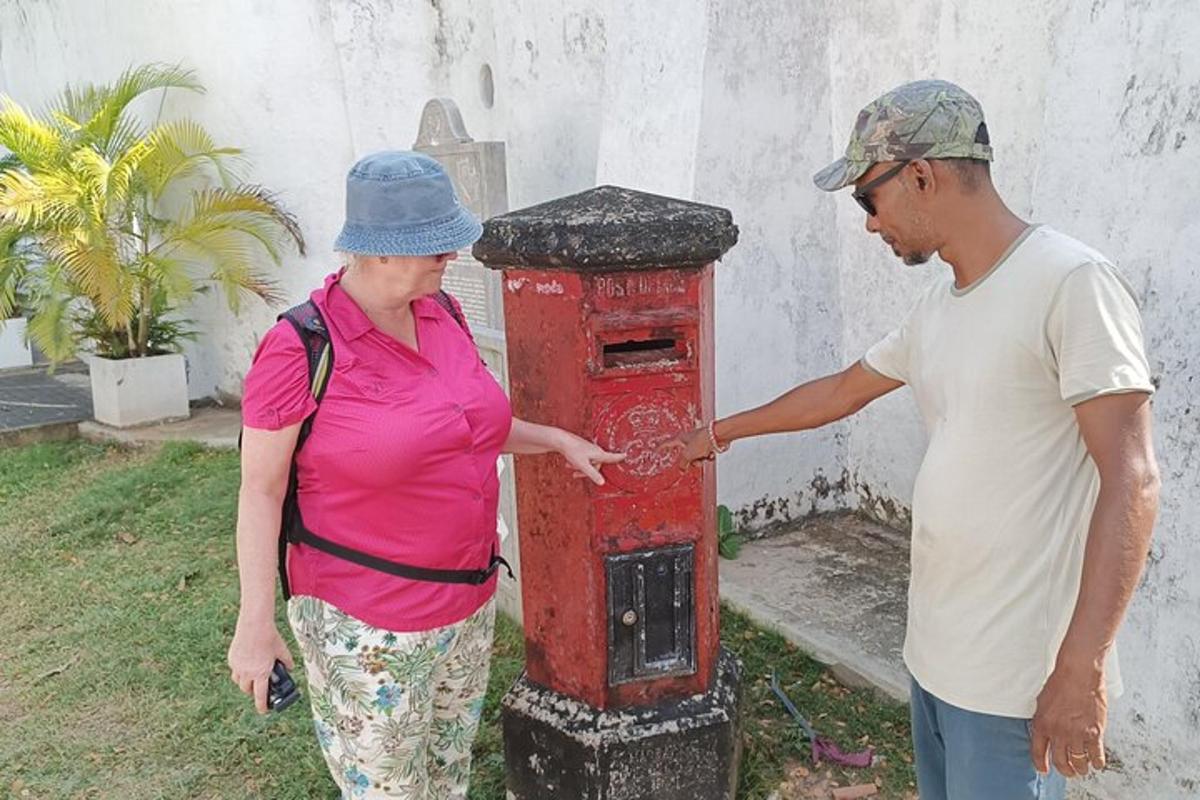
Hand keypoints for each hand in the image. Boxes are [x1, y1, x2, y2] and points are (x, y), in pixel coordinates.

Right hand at [228, 619, 294, 713]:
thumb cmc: (269, 637)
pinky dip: (240, 671)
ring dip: (245, 682)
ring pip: (239, 681)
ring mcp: (238, 666)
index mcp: (261, 673)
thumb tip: (290, 668)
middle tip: (259, 687)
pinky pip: (235, 670)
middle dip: (253, 691)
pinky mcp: (232, 659)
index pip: (260, 696)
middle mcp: (247, 673)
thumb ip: (287, 662)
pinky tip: (246, 664)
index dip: (262, 705)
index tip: (263, 710)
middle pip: (247, 690)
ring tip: (252, 677)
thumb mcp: (282, 651)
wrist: (254, 625)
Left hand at [557, 431, 624, 484]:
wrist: (561, 440)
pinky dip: (577, 463)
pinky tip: (568, 463)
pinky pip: (583, 459)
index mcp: (599, 454)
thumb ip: (593, 474)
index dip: (619, 457)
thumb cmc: (573, 452)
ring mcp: (589, 449)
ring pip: (588, 462)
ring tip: (569, 466)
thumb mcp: (583, 466)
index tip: (626, 455)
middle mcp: (595, 450)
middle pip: (596, 464)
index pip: (612, 457)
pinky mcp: (582, 448)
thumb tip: (602, 483)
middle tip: (576, 474)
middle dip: (588, 471)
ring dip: (580, 467)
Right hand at [661, 426, 716, 470]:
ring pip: (695, 458)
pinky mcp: (707, 445)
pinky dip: (707, 457)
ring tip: (704, 456)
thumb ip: (683, 464)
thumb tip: (682, 469)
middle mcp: (688, 440)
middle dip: (690, 461)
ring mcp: (698, 442)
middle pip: (685, 456)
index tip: (656, 450)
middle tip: (694, 461)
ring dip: (700, 460)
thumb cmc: (702, 440)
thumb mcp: (688, 455)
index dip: (661, 448)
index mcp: (680, 439)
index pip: (667, 444)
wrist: (718, 436)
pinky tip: (711, 454)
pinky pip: (704, 456)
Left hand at [1029, 659, 1107, 777]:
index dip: (1041, 764)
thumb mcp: (1042, 702)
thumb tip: (1044, 734)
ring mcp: (1077, 734)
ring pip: (1078, 762)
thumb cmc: (1060, 683)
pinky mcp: (1095, 732)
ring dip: (1080, 768)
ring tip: (1082, 768)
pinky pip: (1096, 756)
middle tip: (1068, 772)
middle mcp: (1058, 732)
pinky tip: (1096, 763)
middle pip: (1060, 762)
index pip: (1038, 752)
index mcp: (1042, 724)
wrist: (1078, 673)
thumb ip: (1043, 720)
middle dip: (1064, 770)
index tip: (1044, 770)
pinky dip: (1097, 762)